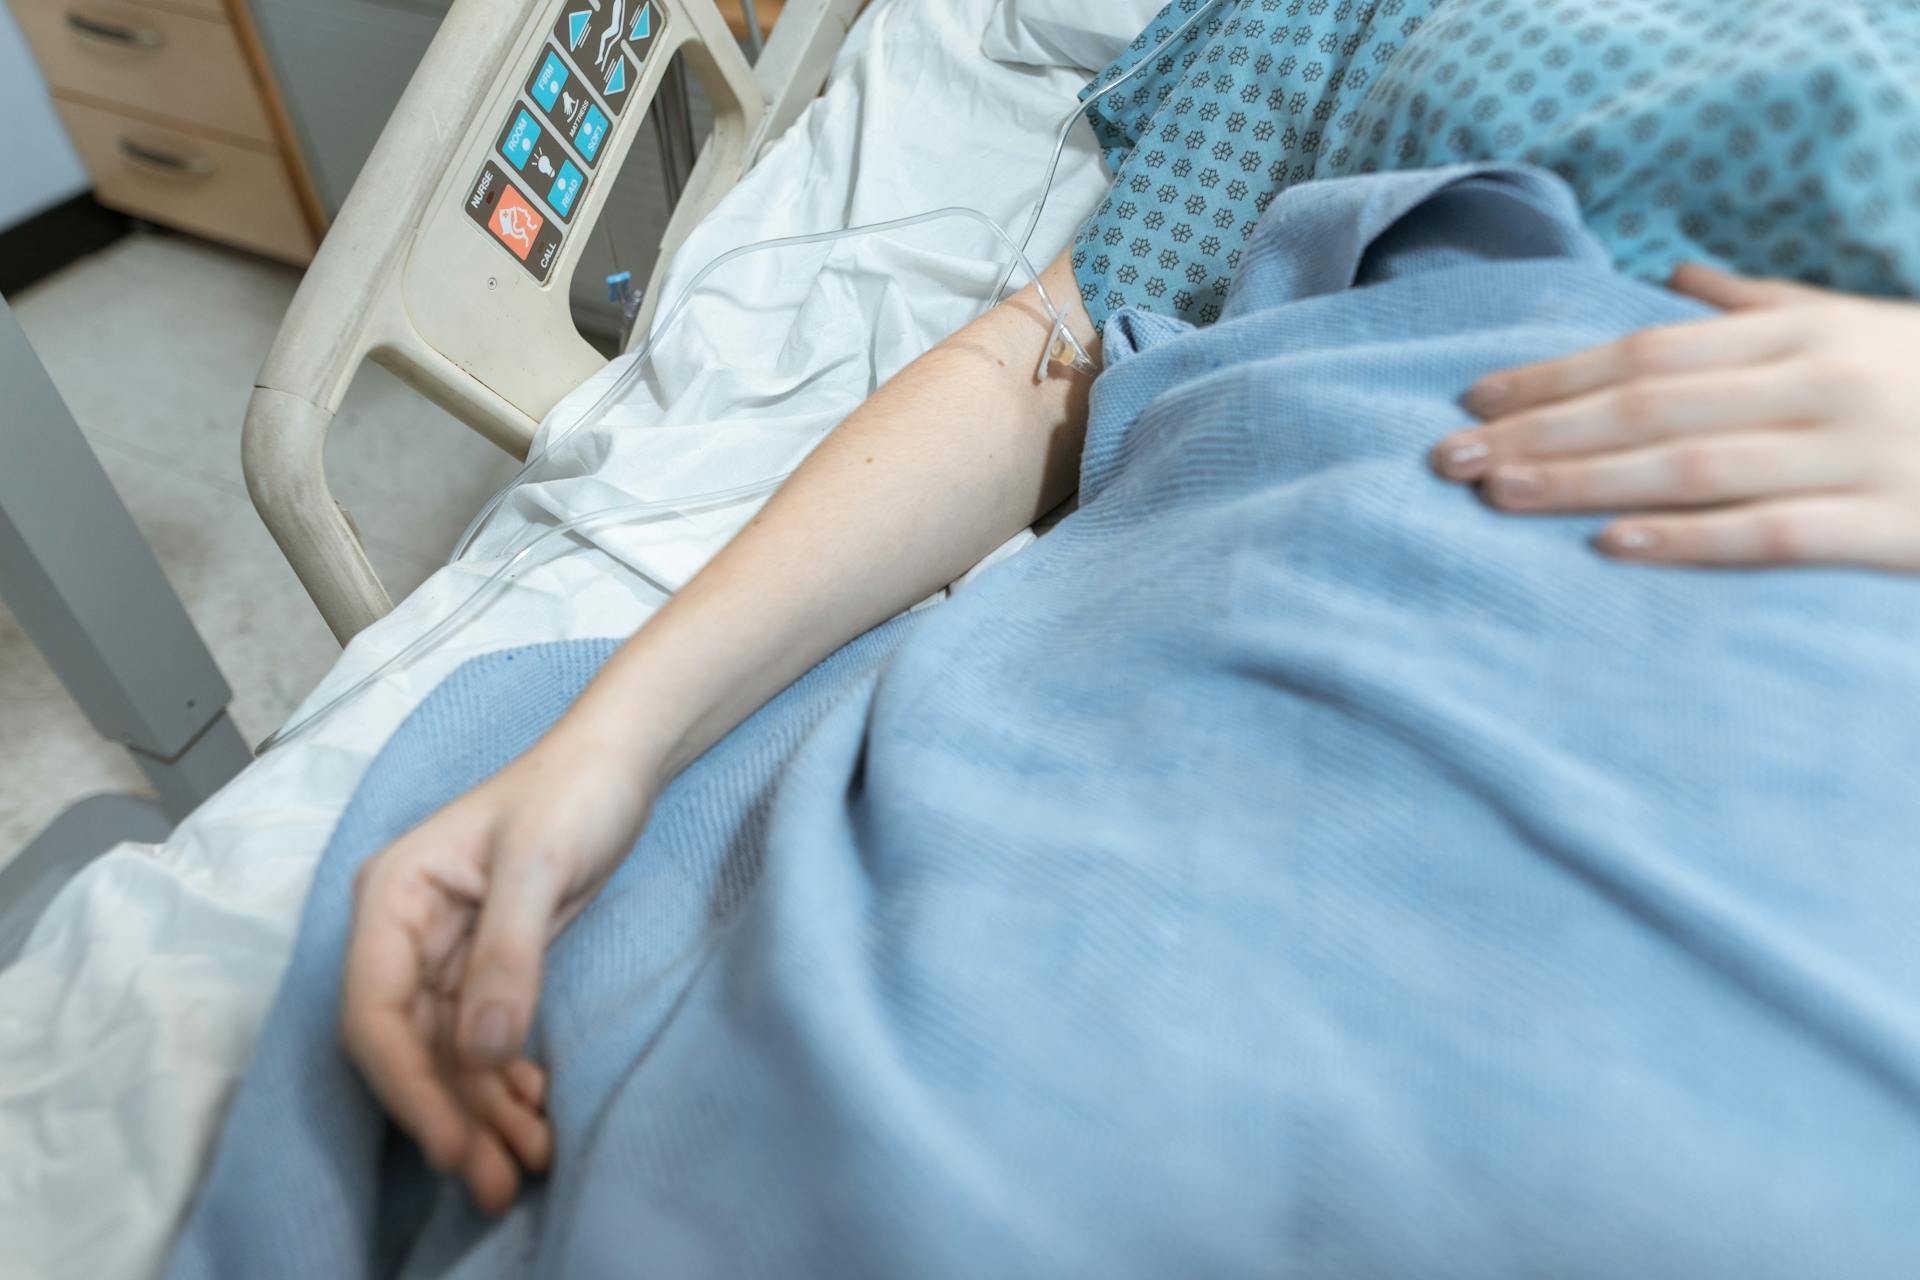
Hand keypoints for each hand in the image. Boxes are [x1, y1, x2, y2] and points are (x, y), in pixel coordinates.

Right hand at [340, 728, 657, 1212]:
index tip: (452, 1143)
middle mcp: (405, 931)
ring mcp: (444, 953)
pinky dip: (504, 1082)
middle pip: (409, 1045)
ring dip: (481, 1112)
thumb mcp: (541, 861)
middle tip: (498, 1181)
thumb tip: (478, 1049)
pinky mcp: (486, 966)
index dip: (408, 1086)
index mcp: (393, 897)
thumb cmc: (574, 788)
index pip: (375, 1011)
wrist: (620, 760)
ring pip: (446, 1054)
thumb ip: (507, 952)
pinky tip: (536, 1112)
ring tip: (529, 1165)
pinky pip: (480, 1041)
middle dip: (449, 1116)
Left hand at [1430, 263, 1919, 569]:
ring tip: (1497, 494)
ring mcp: (1860, 452)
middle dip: (1539, 430)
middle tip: (1447, 458)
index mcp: (1805, 333)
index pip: (1649, 348)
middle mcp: (1823, 382)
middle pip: (1650, 403)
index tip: (1472, 399)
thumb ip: (1766, 307)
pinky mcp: (1893, 526)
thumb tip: (1677, 277)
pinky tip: (1611, 547)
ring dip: (1583, 480)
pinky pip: (1773, 533)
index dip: (1554, 375)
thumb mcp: (1864, 325)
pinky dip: (1689, 540)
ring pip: (1692, 464)